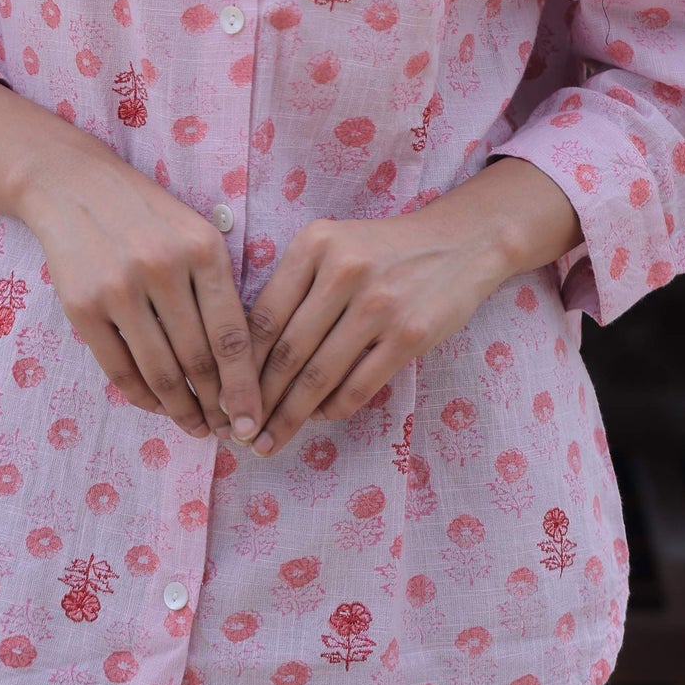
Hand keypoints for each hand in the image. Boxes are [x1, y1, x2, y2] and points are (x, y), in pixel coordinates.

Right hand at [18, 149, 262, 440]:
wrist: (73, 186)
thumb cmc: (148, 216)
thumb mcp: (195, 234)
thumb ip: (218, 290)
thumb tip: (241, 369)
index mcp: (204, 250)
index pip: (233, 336)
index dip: (245, 388)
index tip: (253, 422)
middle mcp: (164, 269)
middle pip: (198, 360)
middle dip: (216, 406)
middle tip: (226, 431)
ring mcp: (120, 289)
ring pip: (160, 372)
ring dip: (181, 410)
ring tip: (196, 426)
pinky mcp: (83, 307)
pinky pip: (119, 369)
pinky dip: (142, 397)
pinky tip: (157, 405)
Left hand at [242, 157, 579, 455]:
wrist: (460, 243)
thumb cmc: (383, 252)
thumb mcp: (332, 248)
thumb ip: (293, 289)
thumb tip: (247, 361)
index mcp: (314, 245)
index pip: (264, 318)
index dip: (238, 367)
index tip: (224, 399)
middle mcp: (343, 270)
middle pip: (287, 352)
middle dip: (259, 401)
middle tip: (240, 434)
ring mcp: (379, 303)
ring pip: (319, 375)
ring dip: (290, 416)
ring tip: (271, 441)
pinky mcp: (410, 334)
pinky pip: (358, 385)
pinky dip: (333, 409)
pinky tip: (319, 417)